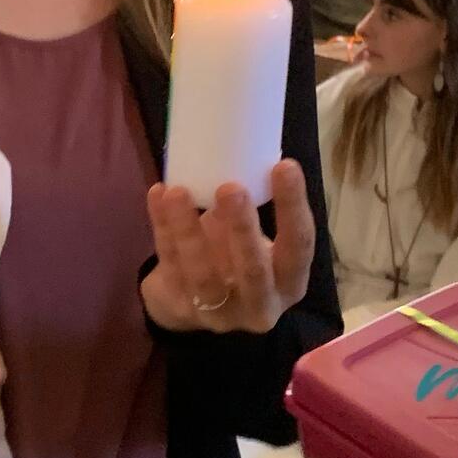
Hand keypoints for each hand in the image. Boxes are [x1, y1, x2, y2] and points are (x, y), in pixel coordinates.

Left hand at [141, 161, 315, 334]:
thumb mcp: (253, 237)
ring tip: (178, 190)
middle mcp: (260, 305)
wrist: (191, 298)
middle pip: (254, 271)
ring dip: (188, 230)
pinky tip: (158, 196)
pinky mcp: (180, 308)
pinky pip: (170, 264)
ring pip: (202, 274)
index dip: (293, 208)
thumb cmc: (234, 255)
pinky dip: (162, 228)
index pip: (299, 246)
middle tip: (231, 187)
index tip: (285, 166)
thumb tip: (240, 143)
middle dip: (242, 229)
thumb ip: (252, 206)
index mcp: (289, 281)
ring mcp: (218, 313)